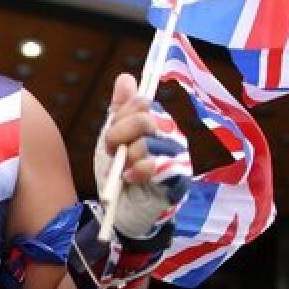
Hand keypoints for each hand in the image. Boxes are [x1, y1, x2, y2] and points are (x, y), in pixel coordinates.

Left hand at [94, 74, 191, 238]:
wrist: (120, 210)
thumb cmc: (120, 173)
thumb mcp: (114, 138)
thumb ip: (120, 110)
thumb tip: (126, 77)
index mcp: (158, 123)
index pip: (142, 103)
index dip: (120, 115)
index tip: (109, 134)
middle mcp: (172, 136)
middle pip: (145, 119)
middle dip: (118, 135)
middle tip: (112, 152)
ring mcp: (178, 157)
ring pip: (148, 143)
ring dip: (126, 157)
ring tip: (121, 170)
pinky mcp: (178, 180)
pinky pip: (157, 166)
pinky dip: (136, 172)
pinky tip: (129, 179)